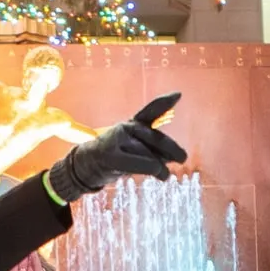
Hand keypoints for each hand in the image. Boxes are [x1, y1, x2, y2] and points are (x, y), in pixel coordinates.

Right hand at [46, 92, 186, 201]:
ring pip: (150, 154)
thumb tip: (174, 156)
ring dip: (161, 167)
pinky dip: (155, 169)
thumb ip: (154, 149)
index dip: (164, 102)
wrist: (87, 166)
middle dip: (172, 149)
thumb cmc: (117, 158)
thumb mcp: (136, 150)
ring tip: (164, 175)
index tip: (178, 95)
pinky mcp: (112, 156)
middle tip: (182, 158)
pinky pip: (143, 163)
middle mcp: (125, 128)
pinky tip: (161, 175)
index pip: (150, 111)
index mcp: (132, 124)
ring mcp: (117, 140)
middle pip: (155, 138)